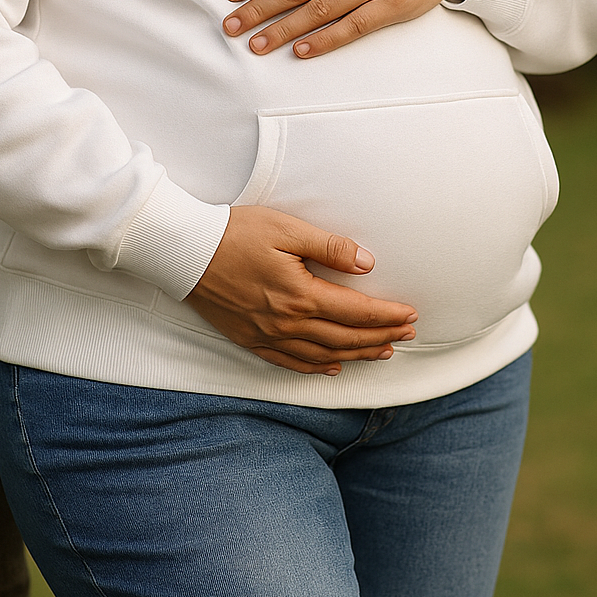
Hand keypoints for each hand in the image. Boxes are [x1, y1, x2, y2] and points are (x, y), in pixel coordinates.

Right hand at [186, 205, 417, 374]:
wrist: (185, 252)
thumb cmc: (235, 233)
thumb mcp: (286, 228)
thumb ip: (329, 247)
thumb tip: (367, 264)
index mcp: (300, 295)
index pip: (357, 312)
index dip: (388, 315)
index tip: (411, 315)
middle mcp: (287, 323)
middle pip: (346, 338)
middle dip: (381, 337)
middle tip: (408, 334)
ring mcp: (268, 336)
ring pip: (324, 355)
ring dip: (357, 355)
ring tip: (382, 351)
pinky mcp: (251, 340)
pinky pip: (291, 363)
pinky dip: (318, 368)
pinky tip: (333, 367)